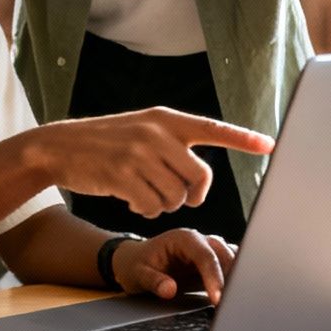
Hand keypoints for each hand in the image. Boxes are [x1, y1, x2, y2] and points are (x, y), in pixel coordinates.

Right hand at [30, 108, 273, 218]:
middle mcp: (156, 134)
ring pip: (177, 197)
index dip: (243, 138)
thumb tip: (199, 180)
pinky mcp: (123, 176)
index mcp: (165, 119)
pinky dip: (147, 210)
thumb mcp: (141, 130)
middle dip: (194, 195)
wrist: (59, 146)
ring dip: (165, 204)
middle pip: (201, 177)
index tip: (270, 145)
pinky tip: (132, 201)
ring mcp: (139, 155)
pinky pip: (153, 207)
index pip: (212, 128)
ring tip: (145, 194)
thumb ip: (171, 144)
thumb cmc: (106, 142)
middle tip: (183, 197)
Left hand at [111, 229, 239, 304]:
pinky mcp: (214, 265)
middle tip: (231, 306)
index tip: (218, 299)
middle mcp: (201, 242)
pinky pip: (233, 271)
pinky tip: (234, 301)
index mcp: (184, 238)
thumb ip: (153, 281)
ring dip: (237, 282)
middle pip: (226, 257)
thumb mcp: (137, 274)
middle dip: (231, 280)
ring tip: (235, 306)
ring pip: (235, 263)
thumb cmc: (137, 265)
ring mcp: (210, 252)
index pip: (206, 256)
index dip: (214, 277)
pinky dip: (236, 284)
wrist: (136, 262)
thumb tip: (170, 290)